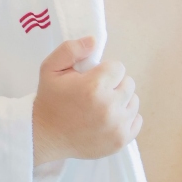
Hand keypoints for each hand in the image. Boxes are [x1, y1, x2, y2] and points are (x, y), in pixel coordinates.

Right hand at [32, 37, 141, 165]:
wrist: (44, 136)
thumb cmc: (49, 100)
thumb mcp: (50, 68)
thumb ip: (71, 49)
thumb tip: (94, 40)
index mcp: (94, 87)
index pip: (118, 67)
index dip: (105, 71)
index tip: (92, 79)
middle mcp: (109, 107)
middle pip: (129, 83)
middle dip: (114, 85)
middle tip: (96, 93)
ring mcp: (117, 126)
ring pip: (134, 101)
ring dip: (121, 101)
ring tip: (101, 106)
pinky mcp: (121, 140)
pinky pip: (137, 120)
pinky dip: (126, 118)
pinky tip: (109, 119)